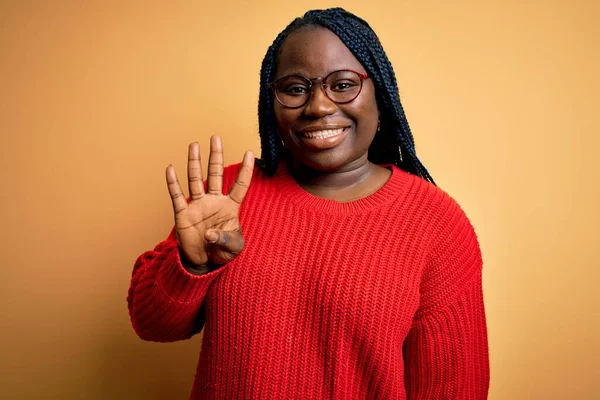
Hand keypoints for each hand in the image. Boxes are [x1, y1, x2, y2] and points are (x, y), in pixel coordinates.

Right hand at [165, 136, 253, 272]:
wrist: (204, 263)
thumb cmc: (222, 252)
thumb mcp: (232, 248)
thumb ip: (225, 239)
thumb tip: (209, 233)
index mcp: (230, 207)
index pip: (239, 185)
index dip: (245, 170)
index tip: (250, 152)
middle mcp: (214, 201)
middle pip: (215, 174)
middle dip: (216, 156)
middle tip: (216, 138)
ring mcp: (198, 206)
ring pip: (196, 179)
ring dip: (194, 162)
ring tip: (194, 145)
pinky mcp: (183, 214)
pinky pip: (177, 196)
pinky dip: (173, 183)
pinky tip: (170, 169)